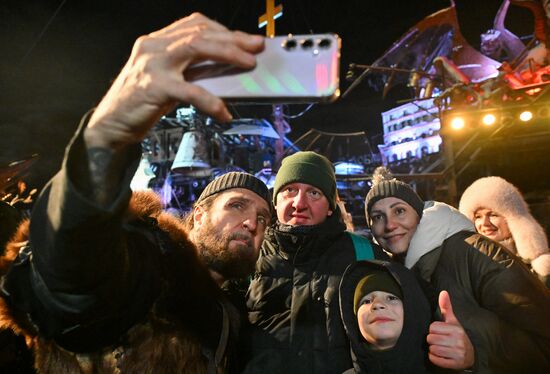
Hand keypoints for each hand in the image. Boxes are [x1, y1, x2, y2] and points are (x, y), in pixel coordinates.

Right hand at [85, 13, 263, 148]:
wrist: (110, 124)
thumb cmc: (140, 102)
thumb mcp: (165, 78)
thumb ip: (188, 69)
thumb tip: (225, 70)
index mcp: (156, 41)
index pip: (194, 24)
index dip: (223, 29)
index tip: (245, 38)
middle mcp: (153, 46)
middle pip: (200, 32)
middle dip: (233, 38)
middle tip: (256, 46)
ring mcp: (152, 64)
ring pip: (196, 47)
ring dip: (227, 53)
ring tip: (249, 64)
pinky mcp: (153, 87)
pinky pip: (189, 91)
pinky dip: (210, 101)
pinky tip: (223, 112)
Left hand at [427, 290, 474, 369]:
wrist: (470, 354)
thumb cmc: (457, 335)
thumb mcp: (453, 321)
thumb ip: (446, 307)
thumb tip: (443, 292)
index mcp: (456, 329)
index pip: (432, 327)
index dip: (433, 330)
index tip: (440, 332)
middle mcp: (458, 341)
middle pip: (430, 338)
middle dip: (432, 340)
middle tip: (440, 340)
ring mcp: (457, 353)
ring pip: (432, 349)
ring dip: (433, 349)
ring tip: (441, 347)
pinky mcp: (455, 363)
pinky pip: (435, 360)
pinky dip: (435, 358)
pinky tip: (441, 355)